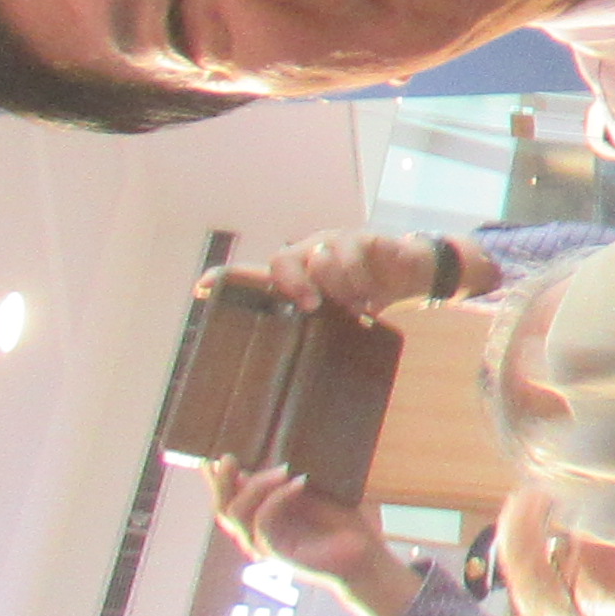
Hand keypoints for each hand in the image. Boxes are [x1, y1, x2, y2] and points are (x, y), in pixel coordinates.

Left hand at [207, 228, 451, 325]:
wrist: (413, 271)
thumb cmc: (366, 294)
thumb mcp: (339, 315)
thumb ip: (315, 330)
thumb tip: (290, 379)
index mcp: (296, 275)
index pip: (253, 273)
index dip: (226, 278)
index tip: (201, 287)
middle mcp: (307, 254)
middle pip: (282, 258)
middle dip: (294, 283)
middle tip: (313, 306)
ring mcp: (334, 242)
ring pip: (321, 256)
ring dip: (340, 285)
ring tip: (357, 305)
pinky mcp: (363, 236)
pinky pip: (354, 253)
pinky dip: (363, 279)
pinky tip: (373, 295)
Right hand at [212, 462, 416, 615]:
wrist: (367, 554)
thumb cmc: (347, 521)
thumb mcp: (319, 490)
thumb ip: (297, 473)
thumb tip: (289, 443)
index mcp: (264, 516)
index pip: (230, 498)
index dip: (216, 478)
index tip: (209, 455)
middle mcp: (258, 532)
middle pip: (223, 508)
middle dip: (221, 481)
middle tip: (228, 457)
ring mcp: (264, 544)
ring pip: (236, 514)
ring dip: (256, 485)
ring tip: (283, 468)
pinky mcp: (277, 553)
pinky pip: (263, 522)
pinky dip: (277, 498)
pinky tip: (300, 482)